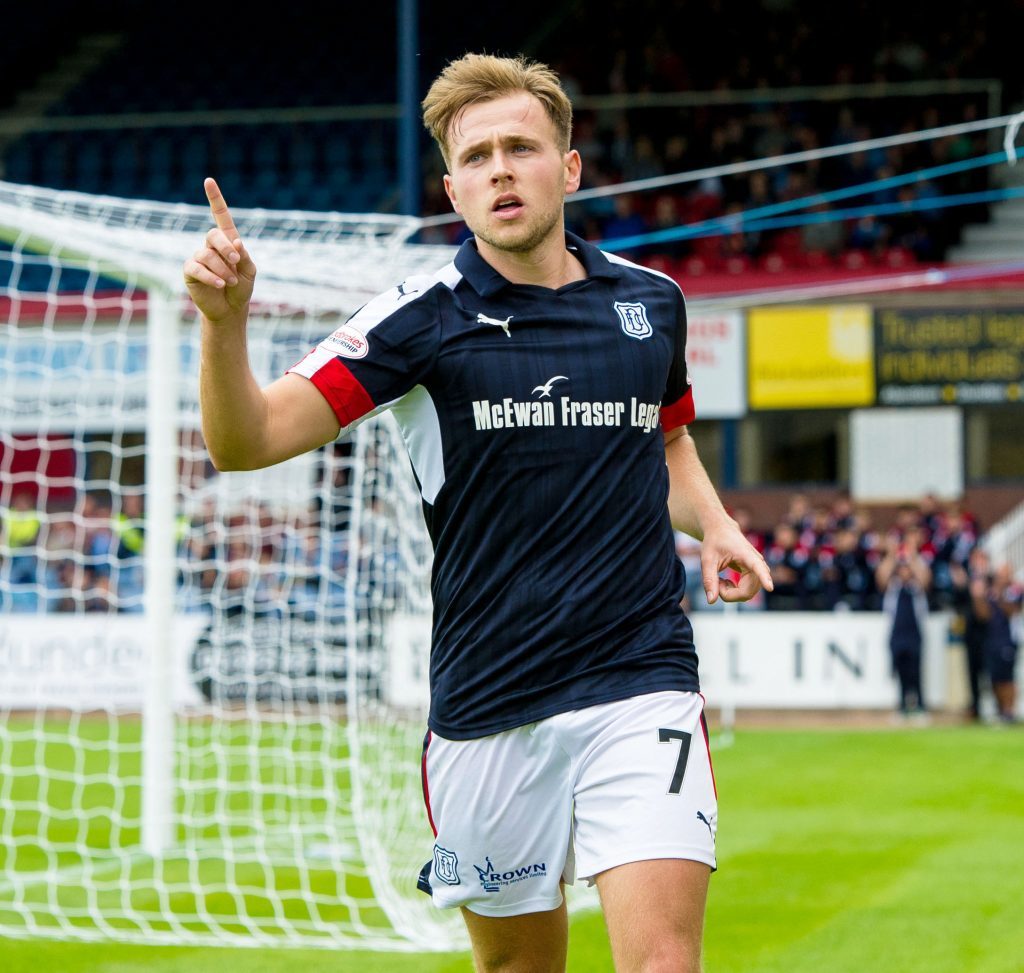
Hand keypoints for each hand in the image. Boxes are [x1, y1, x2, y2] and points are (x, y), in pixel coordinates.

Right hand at [183, 178, 256, 321]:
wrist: (230, 310)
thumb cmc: (241, 288)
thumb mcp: (249, 271)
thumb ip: (244, 256)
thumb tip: (236, 240)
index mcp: (227, 241)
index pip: (220, 216)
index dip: (215, 199)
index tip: (208, 181)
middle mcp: (211, 246)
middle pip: (213, 234)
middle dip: (226, 247)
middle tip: (236, 261)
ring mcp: (199, 257)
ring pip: (207, 254)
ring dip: (222, 269)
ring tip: (230, 282)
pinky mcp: (190, 271)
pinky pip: (197, 268)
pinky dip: (210, 276)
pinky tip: (219, 285)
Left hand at [700, 520, 773, 603]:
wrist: (721, 531)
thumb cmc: (714, 542)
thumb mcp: (707, 560)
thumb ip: (709, 580)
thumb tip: (711, 601)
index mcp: (746, 554)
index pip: (758, 567)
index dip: (764, 578)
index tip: (769, 587)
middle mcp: (757, 562)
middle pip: (748, 591)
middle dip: (730, 594)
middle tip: (716, 583)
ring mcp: (758, 570)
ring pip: (748, 593)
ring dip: (731, 593)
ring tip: (720, 580)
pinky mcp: (755, 575)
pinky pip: (747, 591)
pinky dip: (734, 591)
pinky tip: (726, 581)